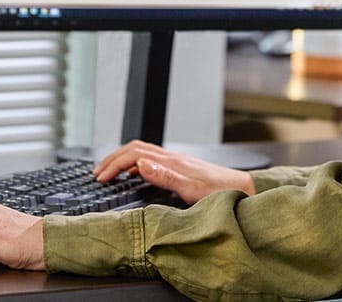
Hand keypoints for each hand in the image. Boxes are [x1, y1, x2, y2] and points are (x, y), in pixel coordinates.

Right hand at [94, 140, 255, 204]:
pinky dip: (135, 164)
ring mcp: (177, 162)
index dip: (114, 165)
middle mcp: (173, 159)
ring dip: (122, 159)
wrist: (243, 190)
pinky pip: (151, 159)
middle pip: (134, 149)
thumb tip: (141, 165)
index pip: (134, 155)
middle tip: (98, 173)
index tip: (101, 178)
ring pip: (142, 152)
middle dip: (112, 159)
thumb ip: (166, 177)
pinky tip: (134, 174)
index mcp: (172, 162)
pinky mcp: (181, 168)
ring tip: (110, 171)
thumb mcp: (192, 190)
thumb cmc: (222, 193)